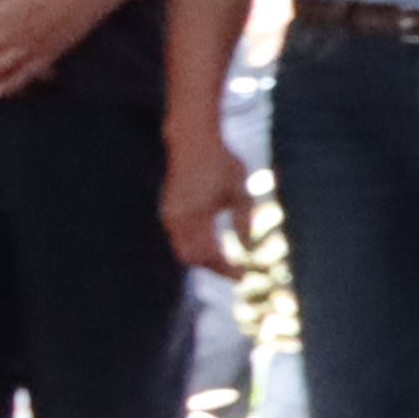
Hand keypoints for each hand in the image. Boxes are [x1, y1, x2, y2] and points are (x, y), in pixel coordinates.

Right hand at [160, 123, 249, 278]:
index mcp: (196, 215)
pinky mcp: (169, 209)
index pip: (209, 254)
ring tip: (226, 262)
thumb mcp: (239, 190)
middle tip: (235, 273)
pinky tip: (213, 245)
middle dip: (212, 268)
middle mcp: (178, 218)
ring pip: (183, 249)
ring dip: (203, 259)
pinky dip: (196, 246)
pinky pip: (180, 238)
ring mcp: (170, 214)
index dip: (226, 269)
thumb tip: (249, 250)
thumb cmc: (220, 163)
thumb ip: (244, 220)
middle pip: (192, 258)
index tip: (243, 277)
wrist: (192, 140)